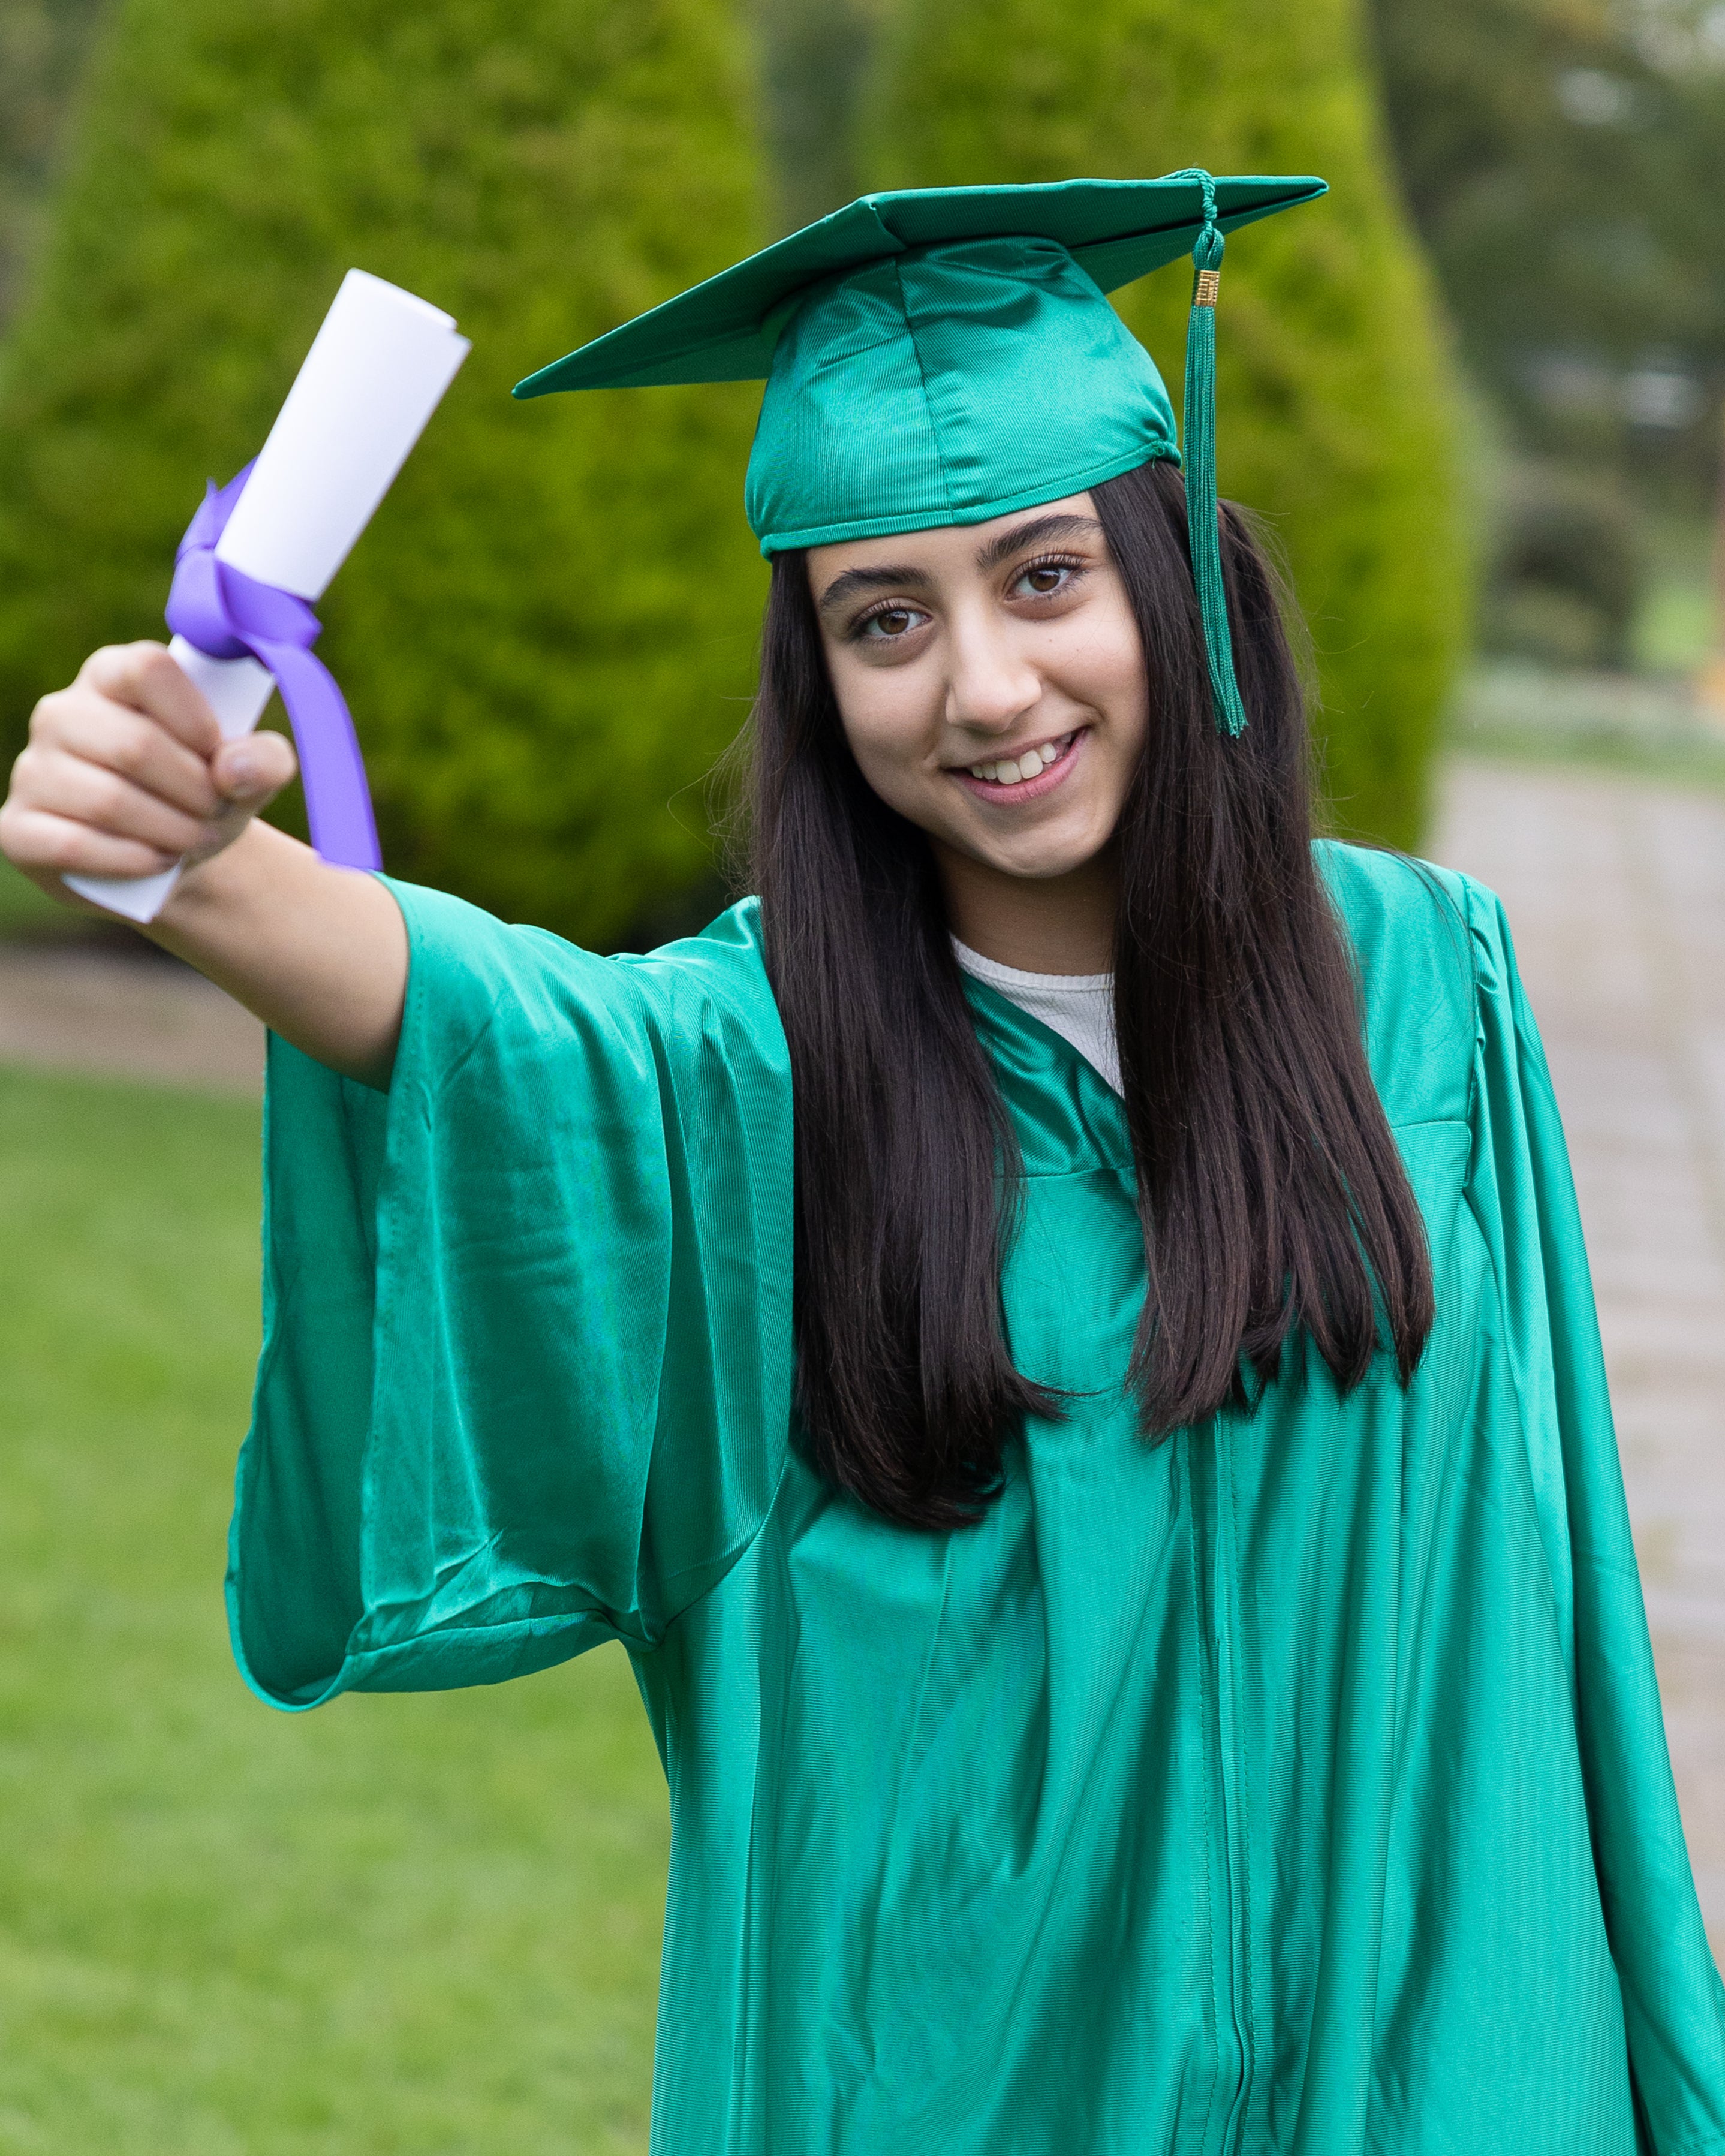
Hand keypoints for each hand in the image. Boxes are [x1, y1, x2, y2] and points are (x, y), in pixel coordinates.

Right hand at [0, 641, 298, 902]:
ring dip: (170, 830)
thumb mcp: (251, 774)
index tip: (220, 756)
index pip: (146, 669)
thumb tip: (234, 768)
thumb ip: (265, 759)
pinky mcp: (19, 829)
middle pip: (134, 745)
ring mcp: (33, 770)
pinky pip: (74, 845)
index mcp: (112, 676)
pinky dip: (131, 860)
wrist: (174, 858)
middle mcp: (62, 714)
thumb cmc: (207, 796)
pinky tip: (158, 860)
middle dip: (194, 791)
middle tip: (215, 811)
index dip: (196, 719)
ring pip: (108, 800)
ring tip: (194, 838)